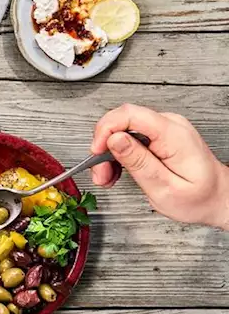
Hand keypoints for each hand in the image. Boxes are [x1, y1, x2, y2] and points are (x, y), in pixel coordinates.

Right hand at [91, 104, 228, 229]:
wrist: (219, 199)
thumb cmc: (199, 199)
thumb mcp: (165, 188)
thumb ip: (139, 162)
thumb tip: (114, 139)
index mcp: (173, 135)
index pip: (130, 114)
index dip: (106, 129)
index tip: (96, 152)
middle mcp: (169, 125)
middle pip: (122, 122)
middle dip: (104, 147)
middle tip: (100, 174)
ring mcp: (165, 129)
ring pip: (122, 131)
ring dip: (109, 154)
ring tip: (108, 177)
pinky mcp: (159, 136)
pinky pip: (130, 137)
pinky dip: (119, 155)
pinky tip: (116, 171)